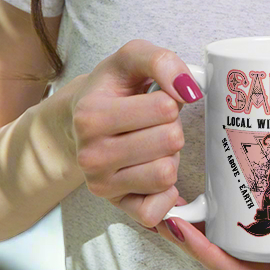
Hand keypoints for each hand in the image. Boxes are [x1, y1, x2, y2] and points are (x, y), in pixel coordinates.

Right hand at [69, 39, 203, 229]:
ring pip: (167, 174)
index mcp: (91, 115)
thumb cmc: (112, 87)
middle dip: (171, 127)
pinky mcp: (115, 206)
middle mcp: (90, 155)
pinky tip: (153, 171)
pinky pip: (155, 211)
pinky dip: (165, 193)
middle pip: (170, 141)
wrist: (80, 119)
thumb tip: (189, 90)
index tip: (153, 97)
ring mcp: (101, 184)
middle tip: (152, 123)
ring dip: (170, 157)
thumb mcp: (132, 57)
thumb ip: (162, 61)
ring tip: (151, 144)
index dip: (170, 98)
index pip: (165, 107)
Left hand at [152, 208, 269, 269]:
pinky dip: (231, 219)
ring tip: (185, 197)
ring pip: (235, 248)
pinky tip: (223, 195)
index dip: (200, 251)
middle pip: (225, 260)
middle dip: (194, 237)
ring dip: (208, 227)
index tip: (177, 223)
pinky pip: (252, 236)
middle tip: (167, 203)